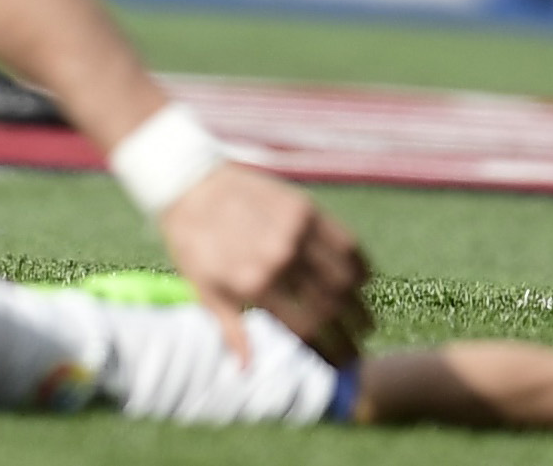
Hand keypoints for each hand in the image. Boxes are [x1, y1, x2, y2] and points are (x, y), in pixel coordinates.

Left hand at [156, 164, 371, 367]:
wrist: (188, 182)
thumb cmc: (193, 242)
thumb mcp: (204, 289)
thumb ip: (231, 330)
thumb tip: (247, 370)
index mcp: (255, 284)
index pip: (308, 331)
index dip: (331, 353)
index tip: (342, 365)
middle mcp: (280, 258)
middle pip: (333, 307)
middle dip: (352, 334)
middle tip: (358, 345)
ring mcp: (295, 231)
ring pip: (346, 277)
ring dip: (360, 304)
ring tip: (363, 319)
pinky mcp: (304, 208)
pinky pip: (346, 241)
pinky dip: (359, 265)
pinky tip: (360, 280)